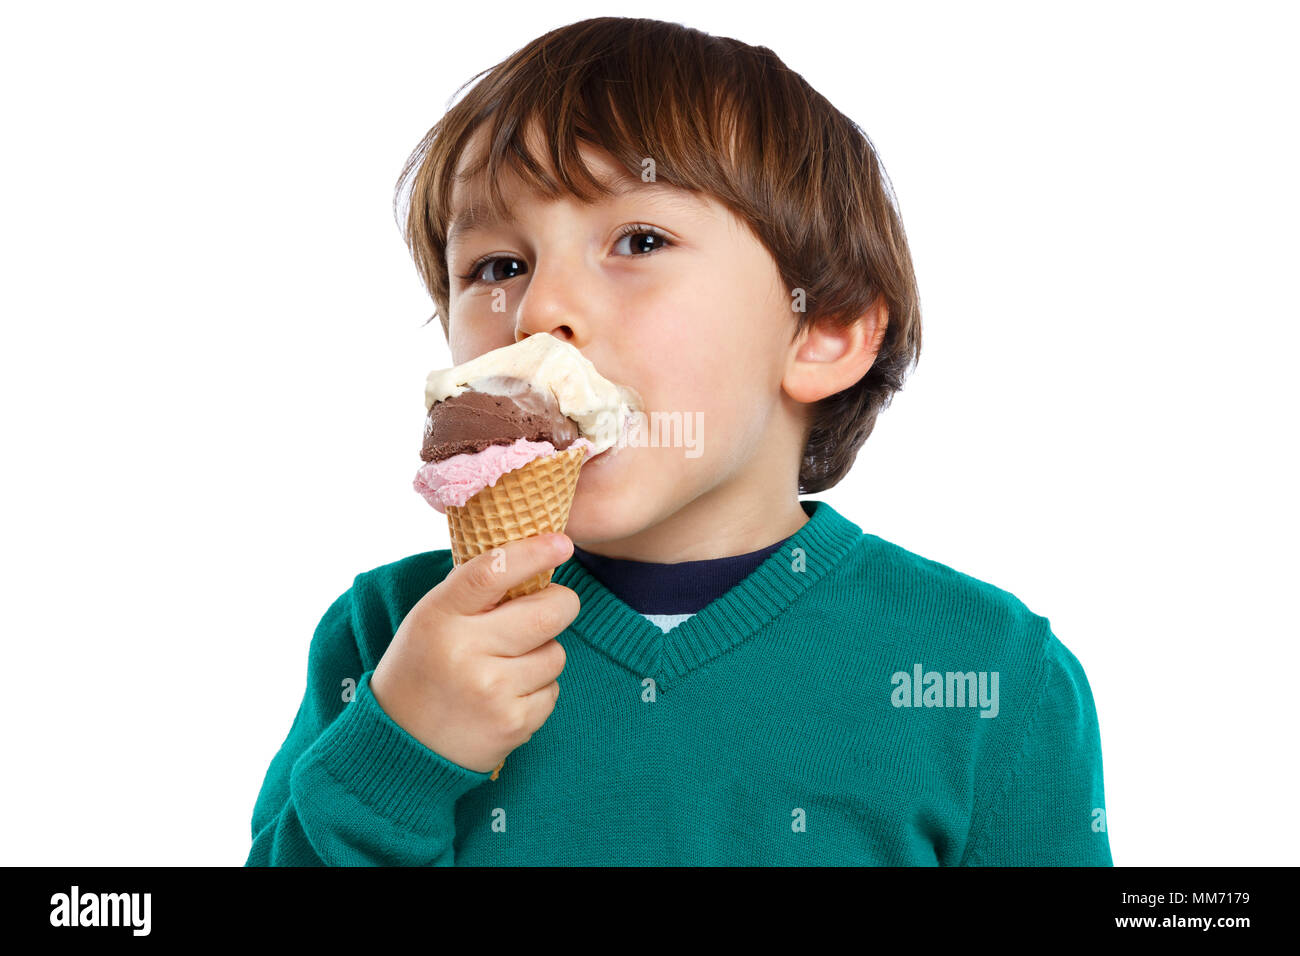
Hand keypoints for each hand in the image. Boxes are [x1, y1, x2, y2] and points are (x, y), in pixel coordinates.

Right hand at [370, 533, 577, 773]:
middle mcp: (464, 652)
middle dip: (561, 604)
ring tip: (506, 666)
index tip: (561, 544)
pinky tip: (506, 697)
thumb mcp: (431, 619)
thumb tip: (540, 555)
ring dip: (542, 654)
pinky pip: (552, 691)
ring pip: (556, 653)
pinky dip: (537, 691)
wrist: (401, 745)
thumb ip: (476, 590)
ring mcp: (491, 691)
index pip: (492, 571)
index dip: (533, 552)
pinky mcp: (512, 724)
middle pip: (548, 613)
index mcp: (439, 616)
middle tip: (553, 605)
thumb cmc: (424, 667)